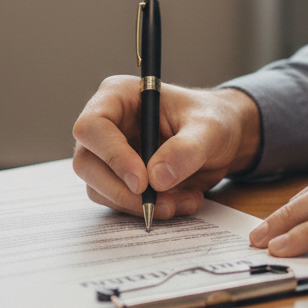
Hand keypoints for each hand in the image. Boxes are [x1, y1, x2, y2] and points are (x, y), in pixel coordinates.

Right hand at [72, 77, 261, 219]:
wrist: (221, 141)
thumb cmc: (212, 120)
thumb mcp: (209, 129)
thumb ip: (186, 149)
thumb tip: (157, 178)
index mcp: (117, 97)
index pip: (92, 127)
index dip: (112, 155)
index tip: (142, 181)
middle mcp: (106, 125)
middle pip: (86, 163)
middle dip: (122, 191)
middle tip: (161, 204)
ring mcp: (107, 154)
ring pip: (99, 189)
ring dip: (138, 205)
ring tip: (182, 202)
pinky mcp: (117, 179)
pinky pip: (118, 202)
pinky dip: (146, 210)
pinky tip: (179, 202)